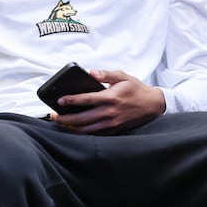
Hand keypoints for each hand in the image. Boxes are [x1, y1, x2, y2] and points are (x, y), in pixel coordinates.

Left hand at [50, 69, 165, 133]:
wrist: (153, 105)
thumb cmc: (136, 89)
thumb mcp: (122, 76)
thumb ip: (105, 74)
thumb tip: (91, 72)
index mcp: (110, 98)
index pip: (86, 100)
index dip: (71, 101)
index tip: (59, 101)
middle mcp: (109, 112)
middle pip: (82, 118)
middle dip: (65, 118)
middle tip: (53, 115)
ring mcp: (112, 123)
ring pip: (87, 129)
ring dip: (71, 127)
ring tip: (60, 122)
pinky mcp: (115, 130)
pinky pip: (96, 134)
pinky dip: (83, 132)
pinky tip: (74, 128)